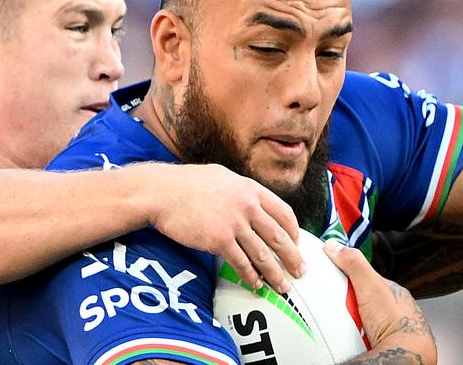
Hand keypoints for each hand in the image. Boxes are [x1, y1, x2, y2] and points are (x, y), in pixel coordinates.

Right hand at [148, 163, 303, 292]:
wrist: (161, 192)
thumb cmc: (187, 183)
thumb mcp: (223, 177)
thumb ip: (242, 190)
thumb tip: (253, 202)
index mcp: (251, 189)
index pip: (284, 212)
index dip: (293, 231)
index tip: (296, 243)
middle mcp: (247, 205)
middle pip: (278, 236)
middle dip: (292, 257)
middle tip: (301, 271)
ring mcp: (234, 223)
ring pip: (262, 254)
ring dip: (275, 273)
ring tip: (283, 286)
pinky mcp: (218, 240)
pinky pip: (240, 263)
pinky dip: (250, 276)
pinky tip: (255, 284)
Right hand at [323, 239, 436, 364]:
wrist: (403, 355)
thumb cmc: (395, 323)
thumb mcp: (370, 284)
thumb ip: (354, 263)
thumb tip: (335, 245)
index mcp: (393, 292)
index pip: (364, 277)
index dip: (348, 276)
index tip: (334, 277)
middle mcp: (391, 310)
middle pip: (359, 299)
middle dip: (348, 301)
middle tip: (339, 304)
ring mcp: (386, 327)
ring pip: (359, 318)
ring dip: (349, 319)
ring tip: (342, 321)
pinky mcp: (379, 343)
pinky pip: (359, 335)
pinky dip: (352, 335)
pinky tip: (349, 335)